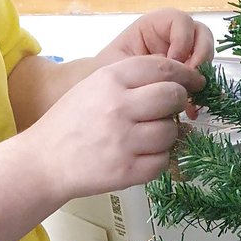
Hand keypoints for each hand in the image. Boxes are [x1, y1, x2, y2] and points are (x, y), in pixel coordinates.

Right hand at [29, 56, 205, 199]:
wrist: (44, 161)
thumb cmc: (71, 122)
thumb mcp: (95, 86)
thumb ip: (131, 80)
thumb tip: (174, 81)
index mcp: (110, 80)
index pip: (162, 67)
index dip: (185, 74)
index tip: (195, 82)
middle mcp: (118, 108)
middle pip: (172, 97)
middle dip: (179, 103)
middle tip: (172, 110)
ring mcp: (123, 142)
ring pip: (170, 132)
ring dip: (167, 135)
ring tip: (148, 137)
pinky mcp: (126, 172)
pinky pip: (162, 162)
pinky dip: (158, 160)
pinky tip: (143, 157)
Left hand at [94, 9, 213, 118]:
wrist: (103, 98)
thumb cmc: (106, 75)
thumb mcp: (120, 66)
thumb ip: (146, 65)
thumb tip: (175, 70)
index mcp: (153, 26)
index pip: (180, 21)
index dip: (183, 39)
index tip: (175, 61)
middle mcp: (171, 38)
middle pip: (201, 34)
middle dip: (200, 57)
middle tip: (191, 80)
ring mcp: (181, 57)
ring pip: (206, 56)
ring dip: (202, 76)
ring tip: (191, 96)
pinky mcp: (185, 79)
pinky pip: (201, 80)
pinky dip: (199, 94)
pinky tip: (190, 111)